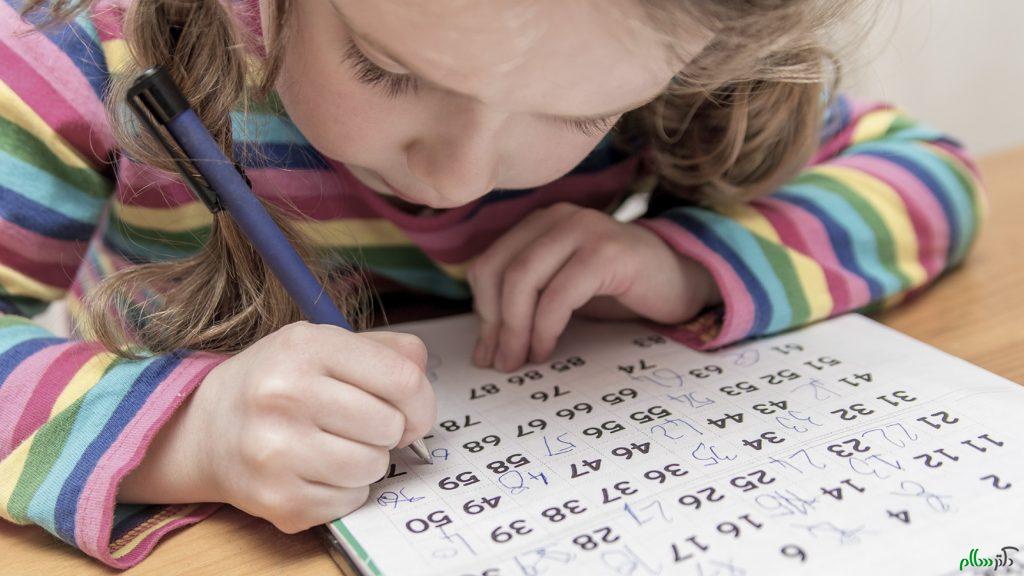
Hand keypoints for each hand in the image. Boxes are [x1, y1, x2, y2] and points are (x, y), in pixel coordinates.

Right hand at [119, 321, 435, 533]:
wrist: (207, 429)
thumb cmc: (280, 382)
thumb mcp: (325, 344)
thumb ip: (386, 351)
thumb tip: (422, 380)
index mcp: (306, 347)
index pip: (403, 379)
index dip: (420, 401)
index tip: (410, 409)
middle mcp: (285, 395)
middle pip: (391, 427)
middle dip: (387, 429)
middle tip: (358, 424)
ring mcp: (276, 451)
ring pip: (374, 467)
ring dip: (366, 461)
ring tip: (333, 444)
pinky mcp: (276, 499)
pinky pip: (350, 500)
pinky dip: (344, 489)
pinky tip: (315, 469)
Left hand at [467, 202, 719, 372]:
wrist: (681, 282)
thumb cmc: (618, 291)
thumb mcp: (561, 291)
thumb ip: (525, 302)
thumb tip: (484, 348)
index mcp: (539, 224)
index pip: (488, 265)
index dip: (482, 312)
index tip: (486, 352)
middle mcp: (558, 218)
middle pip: (500, 271)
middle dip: (495, 324)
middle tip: (500, 362)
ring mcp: (583, 229)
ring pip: (523, 278)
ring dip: (515, 329)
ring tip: (520, 360)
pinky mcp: (608, 252)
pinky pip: (559, 294)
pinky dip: (545, 327)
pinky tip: (547, 348)